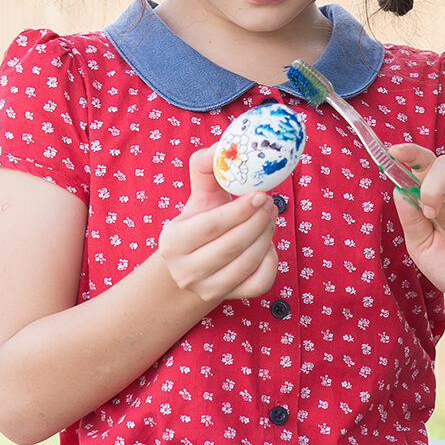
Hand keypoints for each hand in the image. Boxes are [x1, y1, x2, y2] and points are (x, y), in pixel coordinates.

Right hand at [154, 147, 281, 301]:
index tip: (261, 193)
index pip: (212, 225)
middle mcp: (187, 271)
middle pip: (233, 246)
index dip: (241, 209)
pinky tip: (266, 244)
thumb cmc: (198, 224)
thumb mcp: (197, 198)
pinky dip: (270, 261)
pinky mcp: (230, 299)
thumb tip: (222, 145)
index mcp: (173, 242)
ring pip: (248, 264)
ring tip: (270, 216)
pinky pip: (260, 282)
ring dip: (266, 236)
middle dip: (259, 221)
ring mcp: (208, 290)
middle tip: (271, 202)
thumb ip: (207, 169)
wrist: (190, 268)